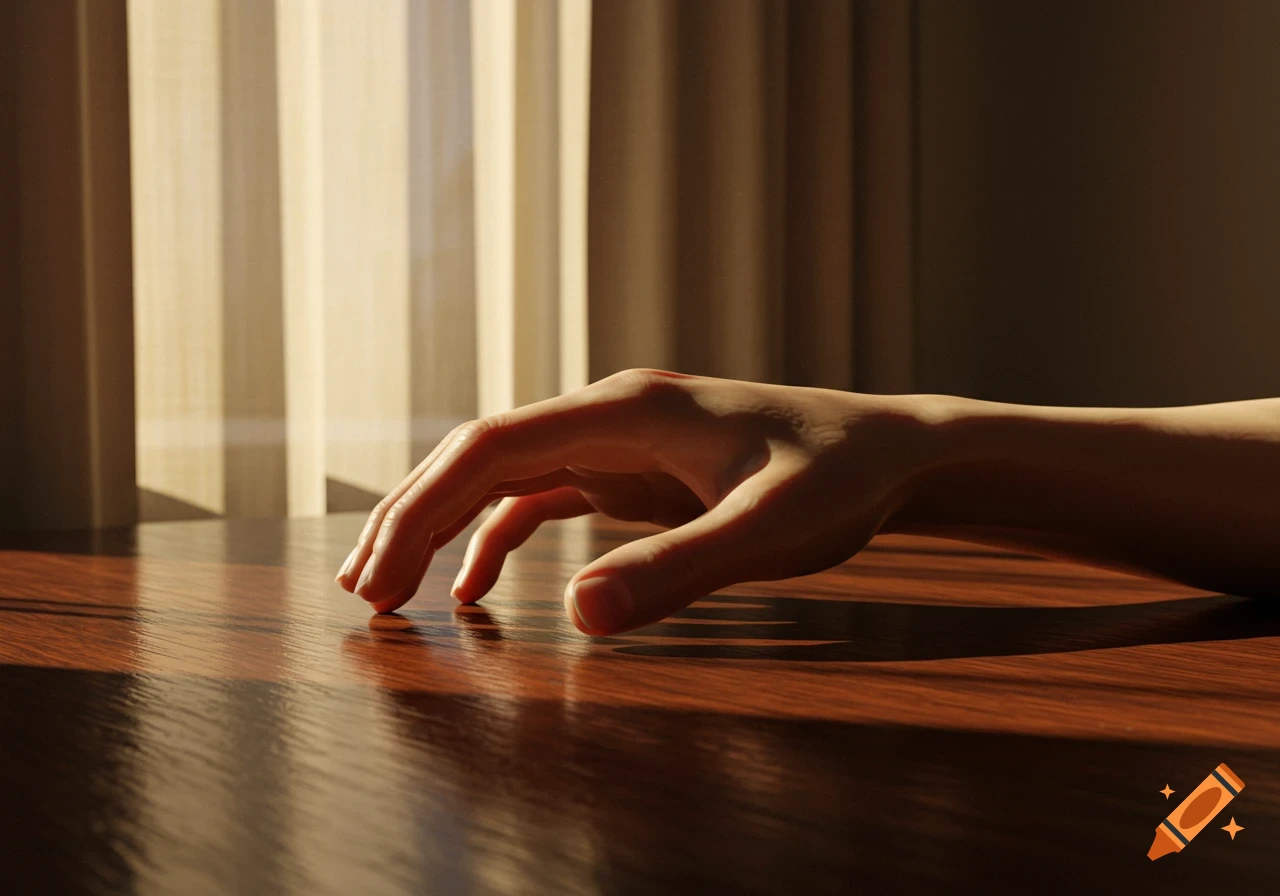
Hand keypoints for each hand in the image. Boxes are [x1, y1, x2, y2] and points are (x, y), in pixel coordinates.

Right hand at [334, 369, 933, 634]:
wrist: (888, 452)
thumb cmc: (838, 478)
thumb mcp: (770, 529)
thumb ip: (680, 568)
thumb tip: (580, 619)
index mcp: (624, 410)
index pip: (491, 448)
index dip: (424, 508)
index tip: (381, 574)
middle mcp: (608, 414)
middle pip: (478, 456)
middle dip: (413, 519)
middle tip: (363, 594)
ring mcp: (617, 440)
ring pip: (500, 476)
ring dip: (441, 526)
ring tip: (390, 591)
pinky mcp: (633, 471)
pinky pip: (542, 498)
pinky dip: (496, 538)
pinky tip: (474, 589)